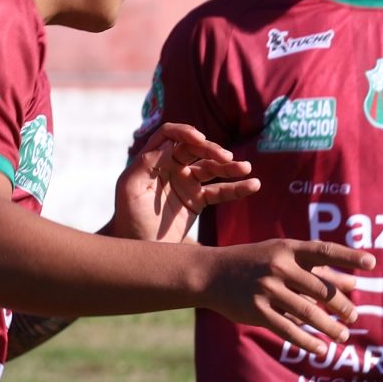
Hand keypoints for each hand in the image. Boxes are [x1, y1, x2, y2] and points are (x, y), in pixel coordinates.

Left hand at [109, 123, 260, 243]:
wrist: (140, 249)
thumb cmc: (129, 218)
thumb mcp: (130, 189)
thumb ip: (146, 164)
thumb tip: (169, 146)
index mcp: (153, 160)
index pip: (171, 135)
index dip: (185, 132)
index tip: (200, 139)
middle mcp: (171, 167)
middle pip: (195, 148)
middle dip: (211, 150)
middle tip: (226, 158)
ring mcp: (186, 182)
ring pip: (211, 167)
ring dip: (229, 166)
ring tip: (246, 168)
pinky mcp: (198, 200)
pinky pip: (220, 191)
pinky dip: (236, 188)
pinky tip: (253, 185)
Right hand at [194, 240, 374, 357]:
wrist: (211, 273)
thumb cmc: (255, 261)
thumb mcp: (283, 256)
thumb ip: (317, 269)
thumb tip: (354, 283)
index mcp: (287, 249)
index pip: (324, 252)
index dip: (349, 257)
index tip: (372, 264)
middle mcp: (278, 267)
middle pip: (320, 289)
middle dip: (341, 305)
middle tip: (354, 317)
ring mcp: (266, 289)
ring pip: (307, 313)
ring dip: (329, 327)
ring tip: (343, 337)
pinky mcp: (256, 311)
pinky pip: (288, 330)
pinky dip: (307, 342)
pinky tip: (320, 350)